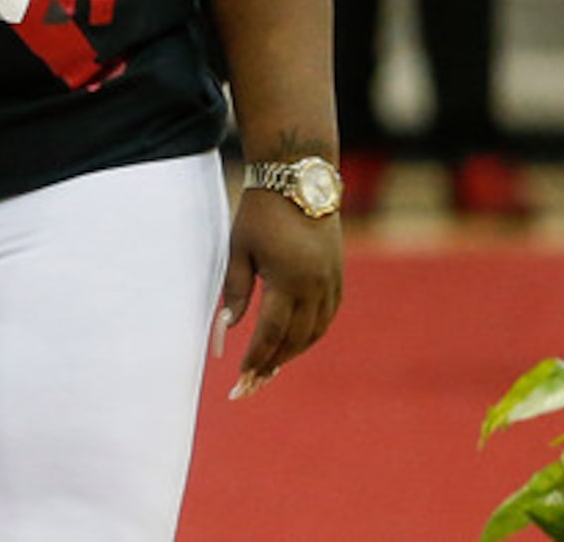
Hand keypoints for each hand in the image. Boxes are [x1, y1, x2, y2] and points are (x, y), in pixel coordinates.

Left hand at [220, 191, 343, 399]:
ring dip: (291, 353)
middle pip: (293, 340)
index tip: (239, 379)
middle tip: (249, 386)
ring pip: (314, 332)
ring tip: (268, 369)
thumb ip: (235, 290)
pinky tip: (294, 343)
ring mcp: (330, 280)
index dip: (254, 359)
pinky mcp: (337, 274)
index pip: (270, 333)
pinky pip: (327, 317)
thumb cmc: (261, 210)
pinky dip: (310, 335)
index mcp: (287, 279)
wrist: (299, 176)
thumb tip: (227, 329)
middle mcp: (314, 285)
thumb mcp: (239, 248)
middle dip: (270, 365)